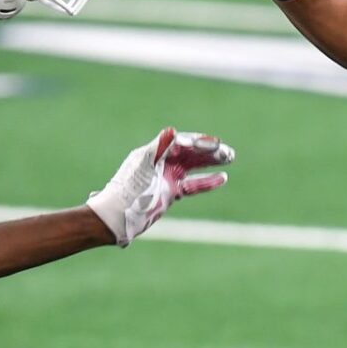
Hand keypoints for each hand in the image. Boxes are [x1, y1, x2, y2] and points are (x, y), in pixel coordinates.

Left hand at [86, 128, 234, 246]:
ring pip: (194, 166)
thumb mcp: (144, 167)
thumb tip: (171, 130)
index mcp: (154, 153)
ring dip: (211, 162)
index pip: (181, 142)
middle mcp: (161, 163)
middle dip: (210, 151)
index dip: (199, 142)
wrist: (117, 217)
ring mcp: (166, 178)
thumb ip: (159, 148)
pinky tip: (222, 178)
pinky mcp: (170, 193)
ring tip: (230, 159)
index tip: (215, 144)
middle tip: (229, 152)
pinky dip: (207, 181)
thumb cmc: (128, 191)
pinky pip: (193, 185)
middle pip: (190, 152)